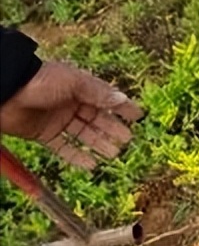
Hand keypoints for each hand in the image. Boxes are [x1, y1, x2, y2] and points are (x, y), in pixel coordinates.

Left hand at [0, 61, 141, 169]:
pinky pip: (64, 148)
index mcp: (78, 88)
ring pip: (83, 135)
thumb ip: (97, 92)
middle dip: (112, 130)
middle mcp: (69, 104)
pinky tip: (91, 165)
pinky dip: (77, 157)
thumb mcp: (72, 83)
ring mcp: (56, 119)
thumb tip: (122, 98)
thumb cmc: (37, 80)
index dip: (122, 108)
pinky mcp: (43, 133)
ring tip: (113, 154)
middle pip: (96, 119)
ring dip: (99, 145)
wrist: (4, 91)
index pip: (105, 98)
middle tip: (127, 141)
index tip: (138, 116)